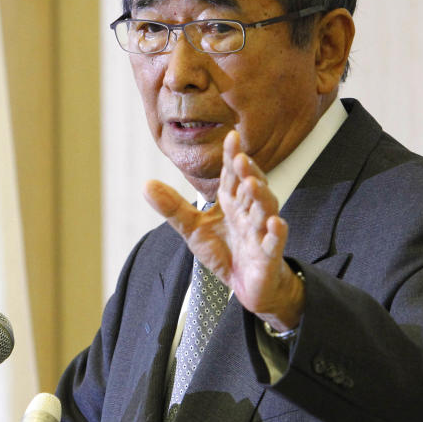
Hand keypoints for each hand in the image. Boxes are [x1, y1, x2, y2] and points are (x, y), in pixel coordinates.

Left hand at [143, 130, 304, 330]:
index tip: (231, 136)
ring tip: (252, 184)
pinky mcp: (268, 255)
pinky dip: (276, 233)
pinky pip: (274, 242)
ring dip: (261, 196)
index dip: (233, 156)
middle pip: (251, 188)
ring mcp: (260, 232)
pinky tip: (274, 222)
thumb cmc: (225, 252)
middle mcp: (248, 213)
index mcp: (231, 203)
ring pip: (265, 210)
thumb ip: (173, 207)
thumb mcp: (193, 229)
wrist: (247, 285)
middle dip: (248, 173)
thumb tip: (146, 184)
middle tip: (240, 158)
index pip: (232, 176)